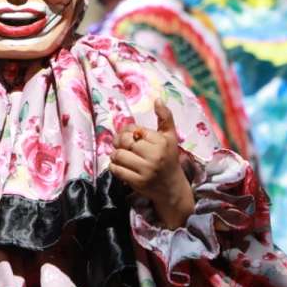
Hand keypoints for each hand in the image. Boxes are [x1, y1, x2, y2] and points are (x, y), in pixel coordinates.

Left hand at [109, 101, 193, 229]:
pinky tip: (121, 166)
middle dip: (118, 141)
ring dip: (115, 154)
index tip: (128, 135)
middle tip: (120, 144)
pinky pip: (116, 169)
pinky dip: (114, 166)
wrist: (172, 187)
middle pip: (124, 141)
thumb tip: (158, 99)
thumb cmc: (169, 158)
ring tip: (120, 155)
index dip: (127, 130)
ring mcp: (146, 170)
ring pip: (118, 155)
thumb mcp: (170, 137)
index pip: (134, 129)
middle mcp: (155, 155)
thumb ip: (165, 117)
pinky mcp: (137, 182)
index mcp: (162, 141)